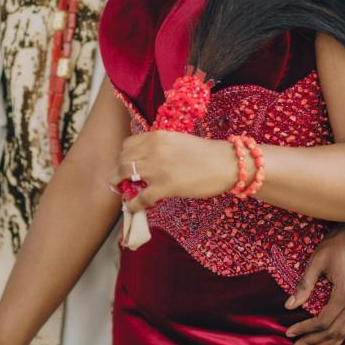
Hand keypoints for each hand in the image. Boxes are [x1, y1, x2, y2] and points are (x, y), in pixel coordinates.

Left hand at [110, 131, 234, 212]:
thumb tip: (147, 162)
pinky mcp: (164, 187)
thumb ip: (160, 147)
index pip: (128, 144)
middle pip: (123, 159)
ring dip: (119, 185)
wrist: (225, 163)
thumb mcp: (178, 141)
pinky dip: (132, 205)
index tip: (126, 164)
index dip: (124, 156)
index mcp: (157, 136)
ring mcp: (157, 168)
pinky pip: (140, 198)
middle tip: (118, 180)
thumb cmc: (206, 154)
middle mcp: (153, 149)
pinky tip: (132, 208)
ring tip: (121, 192)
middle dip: (118, 171)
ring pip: (125, 175)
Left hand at [284, 223, 344, 344]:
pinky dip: (340, 335)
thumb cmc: (339, 243)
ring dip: (326, 343)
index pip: (323, 321)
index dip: (305, 330)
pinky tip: (331, 344)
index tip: (289, 333)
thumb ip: (304, 285)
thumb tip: (288, 307)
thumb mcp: (317, 261)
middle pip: (334, 331)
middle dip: (313, 342)